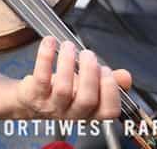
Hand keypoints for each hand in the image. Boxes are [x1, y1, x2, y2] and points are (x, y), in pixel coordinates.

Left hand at [16, 37, 132, 119]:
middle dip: (90, 74)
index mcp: (90, 112)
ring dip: (68, 63)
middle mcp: (73, 112)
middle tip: (89, 55)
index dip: (111, 91)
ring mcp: (52, 105)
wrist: (31, 99)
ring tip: (69, 46)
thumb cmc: (63, 91)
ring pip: (63, 88)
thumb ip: (108, 82)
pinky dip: (46, 56)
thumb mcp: (88, 88)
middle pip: (87, 99)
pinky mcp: (34, 95)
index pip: (108, 111)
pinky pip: (41, 76)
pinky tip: (50, 42)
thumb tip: (126, 76)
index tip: (106, 70)